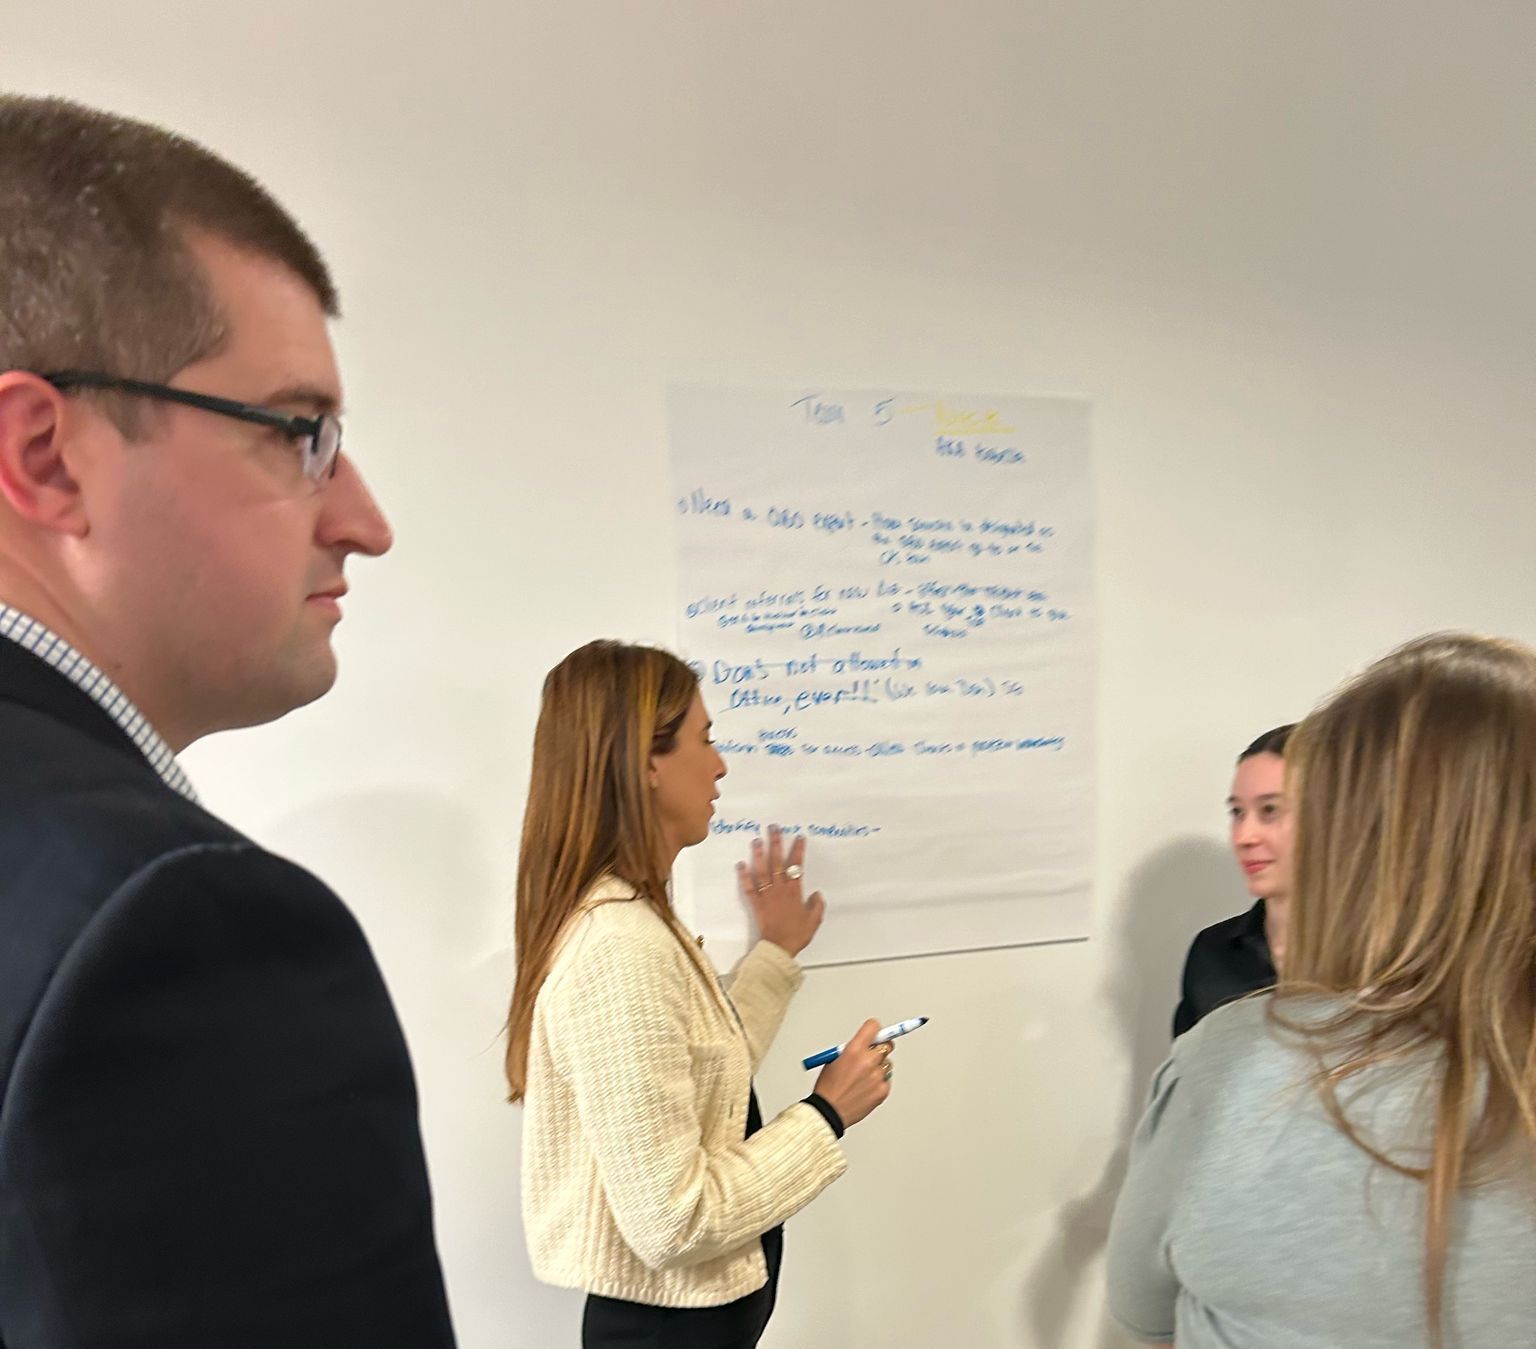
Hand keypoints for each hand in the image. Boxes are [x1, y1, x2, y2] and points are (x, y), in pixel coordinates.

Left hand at [736, 826, 823, 957]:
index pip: (796, 866)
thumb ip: (817, 906)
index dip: (797, 850)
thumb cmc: (797, 935)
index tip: (798, 837)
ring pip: (762, 871)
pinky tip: (740, 864)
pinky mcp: (756, 903)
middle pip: (777, 862)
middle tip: (773, 828)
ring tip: (757, 840)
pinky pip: (749, 887)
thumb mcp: (814, 921)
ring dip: (759, 855)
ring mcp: (767, 895)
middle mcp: (780, 889)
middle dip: (776, 843)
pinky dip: (744, 876)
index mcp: (795, 892)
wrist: (779, 948)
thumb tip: (817, 894)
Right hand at [812, 1019, 893, 1127]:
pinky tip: (866, 1087)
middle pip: (887, 1044)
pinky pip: (887, 1079)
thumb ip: (852, 1050)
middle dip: (880, 1047)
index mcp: (854, 1050)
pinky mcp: (882, 1090)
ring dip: (879, 1066)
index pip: (874, 1027)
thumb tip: (866, 1044)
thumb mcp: (833, 1060)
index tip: (875, 1032)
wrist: (830, 1111)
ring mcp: (877, 1076)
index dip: (874, 1029)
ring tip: (864, 1076)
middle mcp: (868, 1061)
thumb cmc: (829, 1087)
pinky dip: (879, 1082)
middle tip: (874, 1052)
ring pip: (888, 1063)